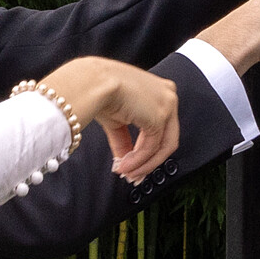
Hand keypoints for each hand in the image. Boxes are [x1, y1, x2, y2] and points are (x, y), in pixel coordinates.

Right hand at [39, 57, 179, 181]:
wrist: (91, 82)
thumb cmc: (98, 90)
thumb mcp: (116, 121)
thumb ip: (125, 141)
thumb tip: (125, 162)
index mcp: (159, 91)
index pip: (160, 127)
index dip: (147, 151)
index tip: (135, 166)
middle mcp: (168, 95)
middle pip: (166, 138)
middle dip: (148, 161)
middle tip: (134, 175)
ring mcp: (167, 105)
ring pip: (162, 146)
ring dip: (143, 164)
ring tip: (127, 173)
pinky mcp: (161, 116)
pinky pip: (152, 147)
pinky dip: (139, 160)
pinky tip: (125, 166)